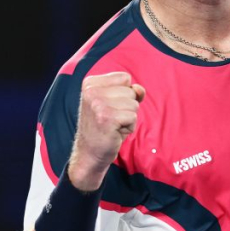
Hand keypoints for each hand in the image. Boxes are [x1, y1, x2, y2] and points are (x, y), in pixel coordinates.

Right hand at [69, 71, 145, 189]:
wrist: (90, 153)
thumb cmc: (104, 128)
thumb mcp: (116, 104)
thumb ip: (130, 92)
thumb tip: (140, 89)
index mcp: (90, 83)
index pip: (124, 77)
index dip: (124, 94)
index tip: (110, 107)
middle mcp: (91, 91)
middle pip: (130, 91)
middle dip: (127, 108)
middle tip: (111, 120)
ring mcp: (98, 104)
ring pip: (134, 104)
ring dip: (128, 118)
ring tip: (113, 126)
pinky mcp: (107, 117)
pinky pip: (133, 117)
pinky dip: (129, 127)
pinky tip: (115, 132)